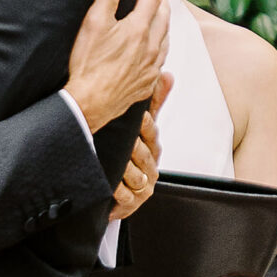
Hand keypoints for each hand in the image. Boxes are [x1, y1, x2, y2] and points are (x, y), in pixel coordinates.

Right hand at [65, 0, 169, 135]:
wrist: (89, 103)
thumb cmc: (89, 63)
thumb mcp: (96, 20)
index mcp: (139, 29)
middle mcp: (151, 48)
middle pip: (163, 18)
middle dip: (161, 2)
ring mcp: (151, 68)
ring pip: (165, 41)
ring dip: (164, 26)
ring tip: (159, 19)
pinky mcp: (147, 85)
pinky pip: (161, 63)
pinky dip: (160, 50)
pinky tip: (154, 52)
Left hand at [109, 81, 167, 221]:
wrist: (113, 192)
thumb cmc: (127, 155)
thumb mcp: (138, 128)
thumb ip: (153, 103)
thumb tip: (166, 74)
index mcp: (152, 146)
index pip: (152, 132)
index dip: (145, 125)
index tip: (138, 115)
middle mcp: (151, 166)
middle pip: (144, 154)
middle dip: (132, 146)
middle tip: (123, 139)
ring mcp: (143, 186)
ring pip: (135, 175)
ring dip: (123, 169)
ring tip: (111, 162)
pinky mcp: (132, 203)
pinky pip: (126, 197)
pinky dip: (118, 191)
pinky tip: (110, 185)